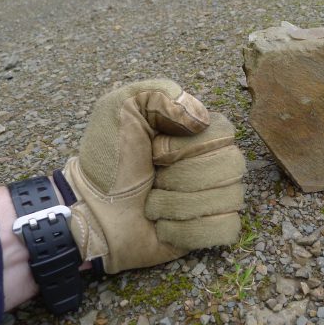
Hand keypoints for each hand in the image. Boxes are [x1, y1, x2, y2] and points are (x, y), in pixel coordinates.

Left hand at [63, 79, 245, 273]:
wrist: (92, 212)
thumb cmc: (108, 161)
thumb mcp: (120, 109)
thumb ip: (159, 94)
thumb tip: (200, 121)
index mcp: (199, 133)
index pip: (224, 133)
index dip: (189, 146)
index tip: (156, 151)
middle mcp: (214, 164)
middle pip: (230, 166)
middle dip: (182, 176)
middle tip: (154, 179)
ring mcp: (216, 198)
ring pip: (227, 198)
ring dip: (178, 205)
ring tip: (153, 205)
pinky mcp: (211, 231)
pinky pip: (223, 228)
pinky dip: (187, 230)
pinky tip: (164, 226)